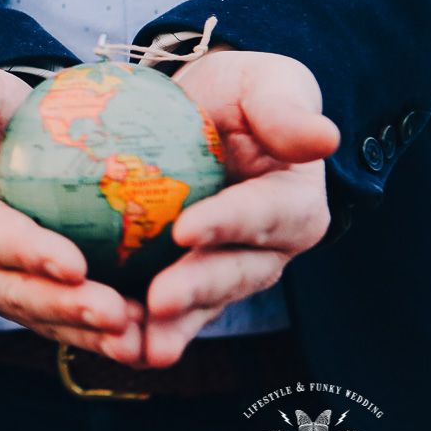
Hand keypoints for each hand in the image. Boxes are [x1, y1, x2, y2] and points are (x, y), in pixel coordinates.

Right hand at [0, 61, 144, 364]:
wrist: (5, 151)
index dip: (26, 252)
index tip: (74, 262)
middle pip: (19, 294)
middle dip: (67, 309)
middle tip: (119, 314)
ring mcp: (5, 293)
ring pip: (50, 321)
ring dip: (95, 335)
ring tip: (144, 340)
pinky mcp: (40, 306)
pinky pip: (75, 326)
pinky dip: (112, 338)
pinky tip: (158, 342)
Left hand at [142, 49, 337, 365]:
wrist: (197, 114)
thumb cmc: (237, 94)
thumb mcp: (266, 84)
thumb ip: (286, 109)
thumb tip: (324, 136)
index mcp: (293, 205)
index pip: (265, 216)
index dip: (229, 224)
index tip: (186, 230)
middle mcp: (265, 250)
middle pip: (233, 274)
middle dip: (197, 291)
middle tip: (158, 301)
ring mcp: (222, 272)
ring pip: (199, 305)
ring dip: (168, 327)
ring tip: (135, 346)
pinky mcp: (181, 281)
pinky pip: (162, 312)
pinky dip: (137, 328)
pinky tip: (106, 342)